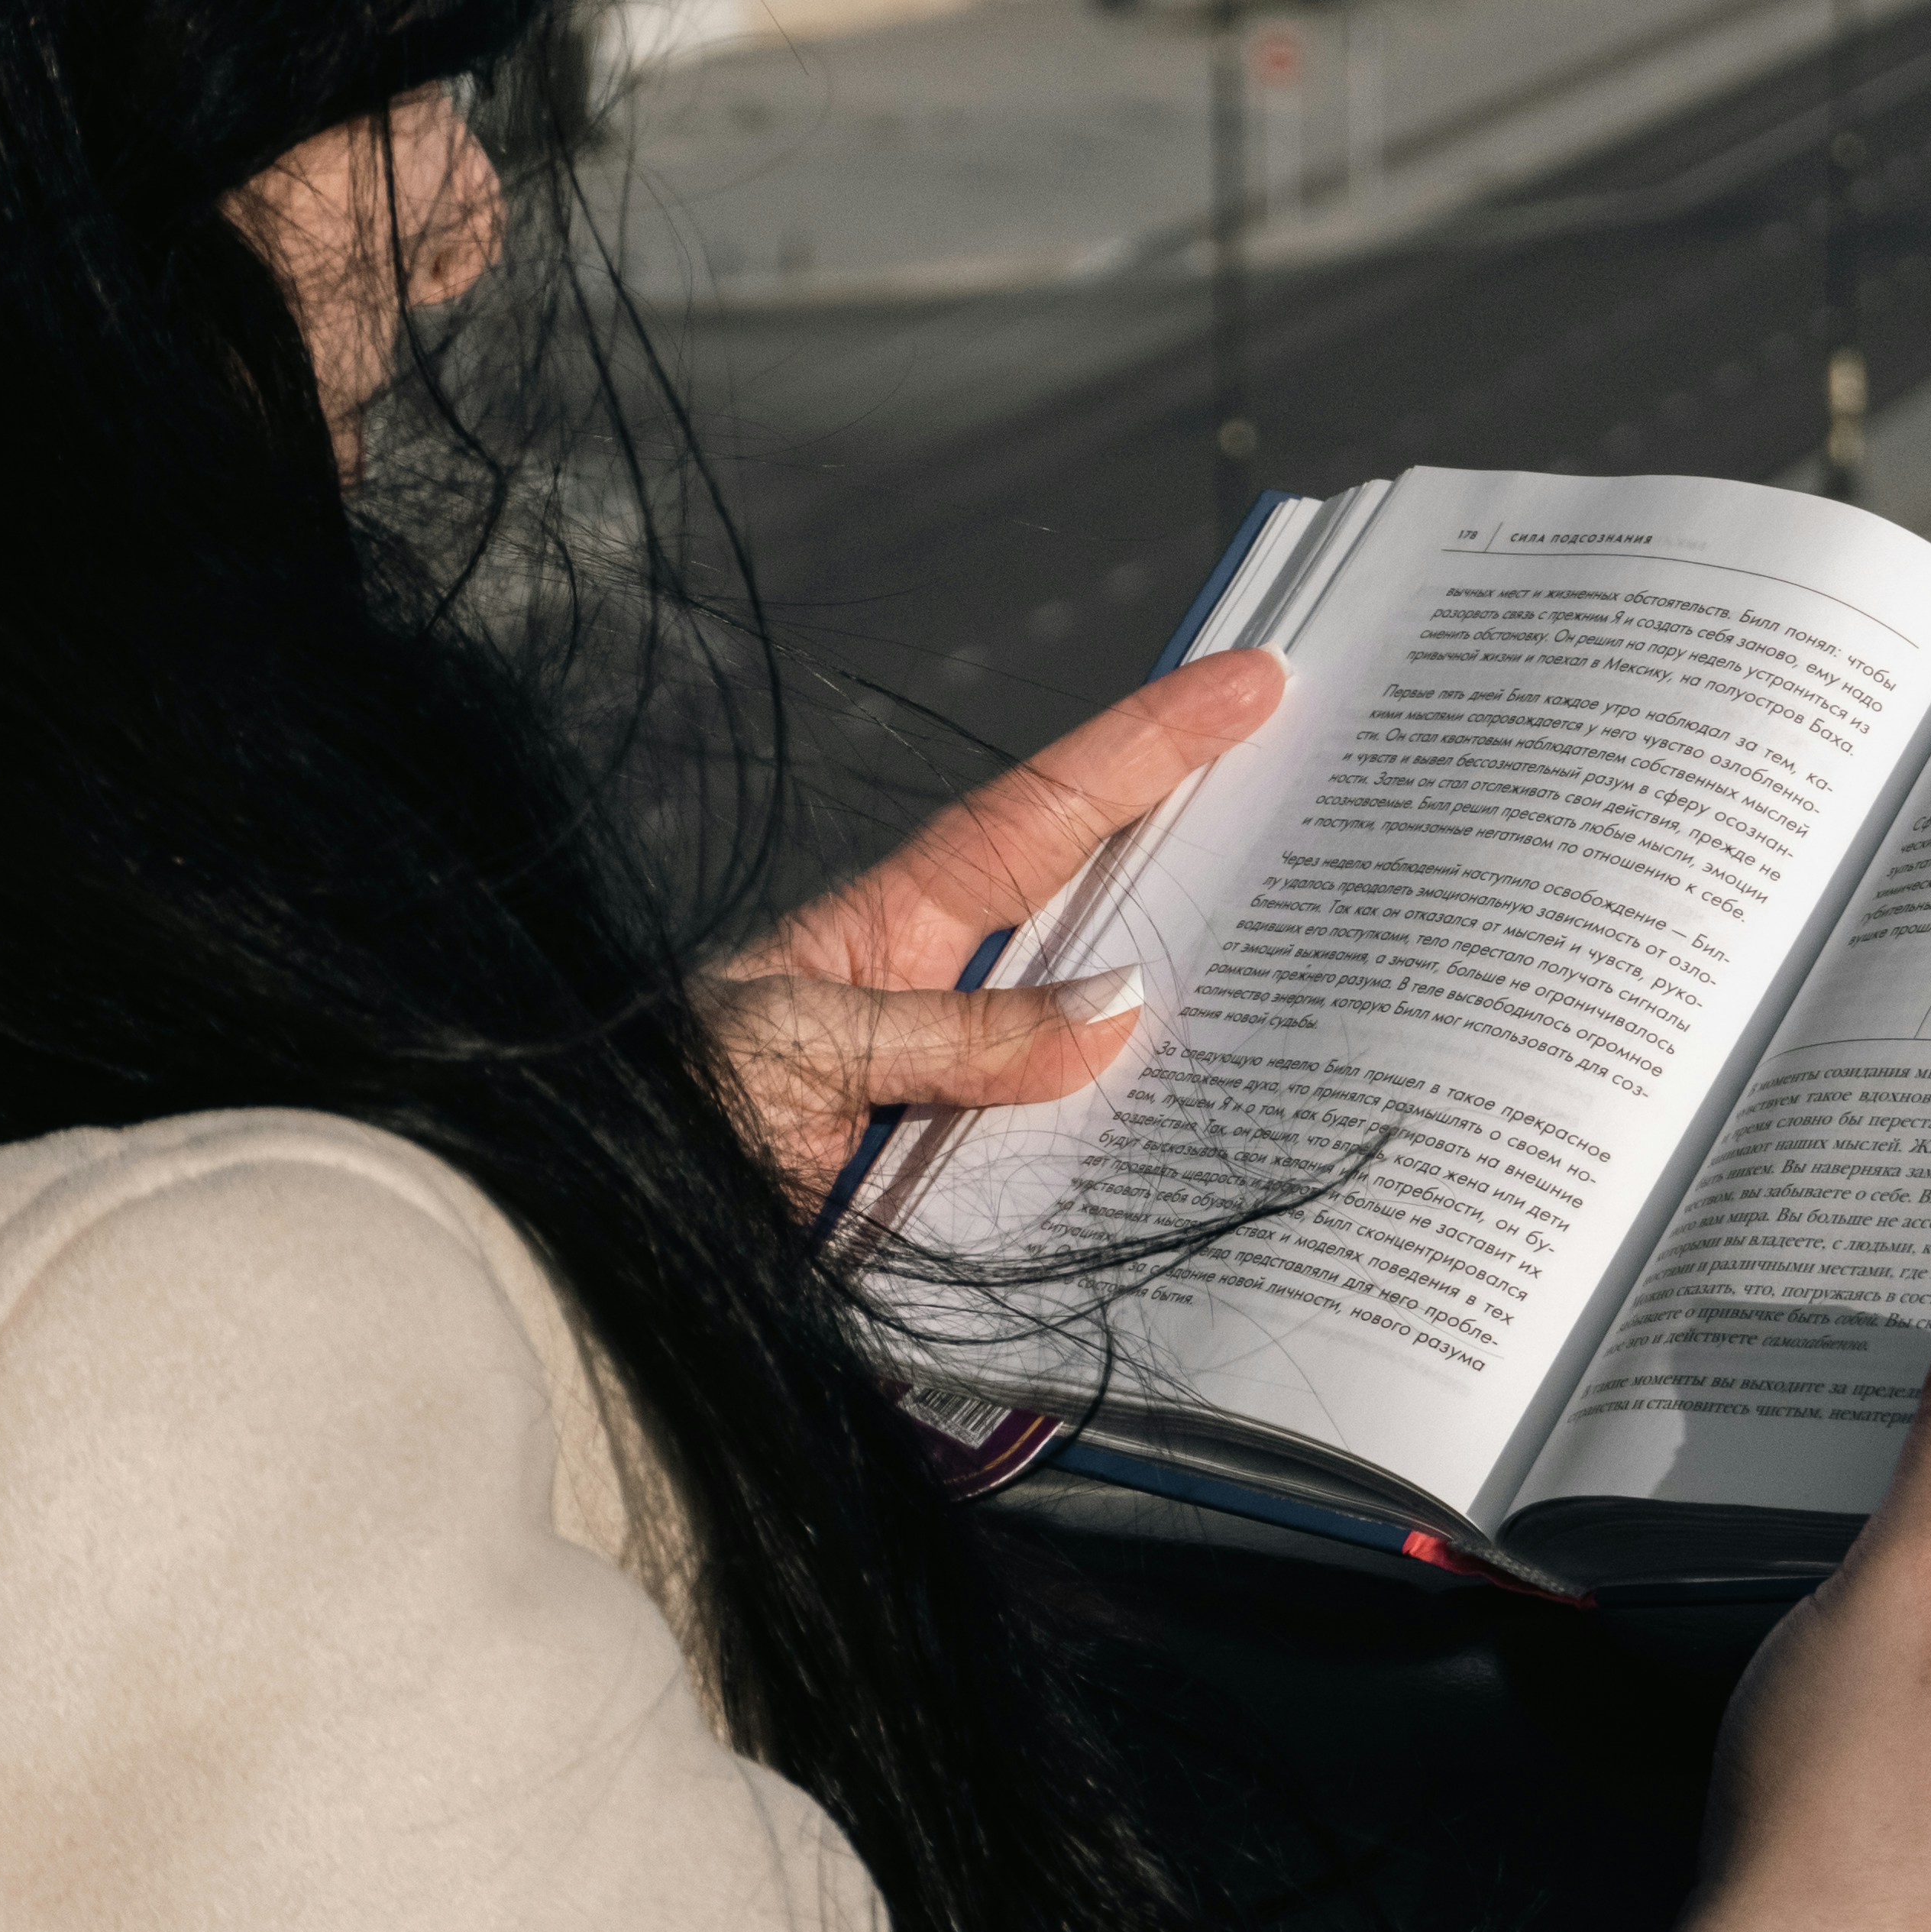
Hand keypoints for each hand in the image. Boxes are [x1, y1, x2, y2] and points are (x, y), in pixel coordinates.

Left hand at [705, 647, 1284, 1206]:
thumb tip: (1120, 1009)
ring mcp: (961, 1110)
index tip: (1250, 678)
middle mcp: (941, 1008)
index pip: (1041, 816)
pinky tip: (1225, 1169)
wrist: (594, 1253)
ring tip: (1328, 986)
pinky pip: (1082, 1181)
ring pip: (1111, 1054)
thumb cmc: (658, 1118)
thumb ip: (951, 1033)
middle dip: (1213, 855)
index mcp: (890, 932)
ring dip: (1208, 1034)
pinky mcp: (966, 1217)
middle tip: (1336, 795)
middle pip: (1102, 914)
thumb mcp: (788, 1047)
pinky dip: (1152, 1172)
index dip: (1147, 744)